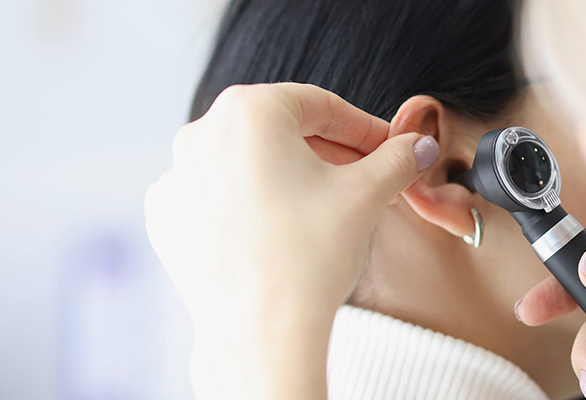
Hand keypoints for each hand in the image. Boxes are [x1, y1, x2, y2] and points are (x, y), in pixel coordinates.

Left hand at [144, 83, 437, 398]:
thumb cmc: (309, 257)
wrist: (261, 334)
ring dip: (291, 179)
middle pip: (281, 132)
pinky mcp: (167, 218)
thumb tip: (418, 146)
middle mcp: (200, 133)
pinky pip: (217, 197)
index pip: (321, 106)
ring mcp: (176, 177)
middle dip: (329, 154)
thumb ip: (397, 158)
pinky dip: (250, 206)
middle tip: (368, 180)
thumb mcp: (368, 194)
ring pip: (248, 164)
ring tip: (328, 210)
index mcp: (247, 111)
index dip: (365, 129)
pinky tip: (281, 231)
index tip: (391, 149)